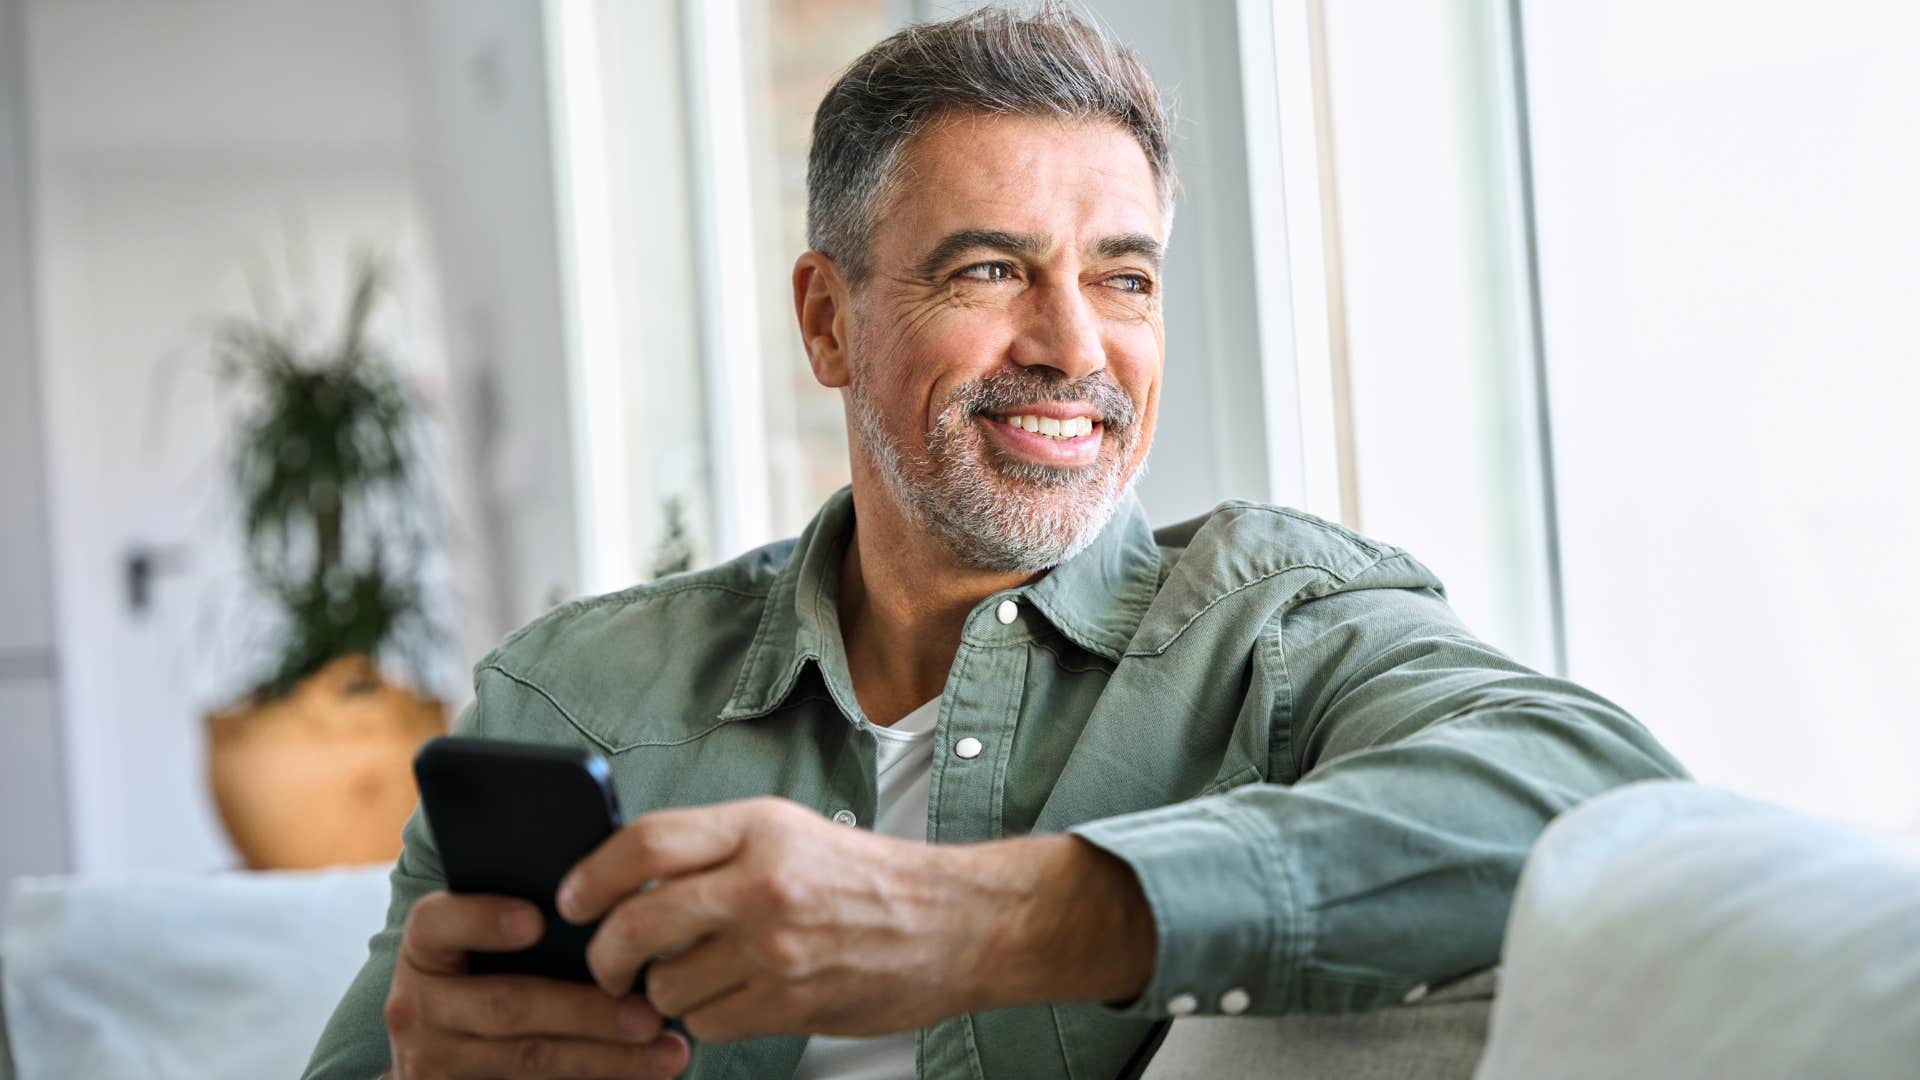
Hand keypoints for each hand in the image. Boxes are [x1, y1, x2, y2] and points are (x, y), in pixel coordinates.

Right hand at [383, 891, 690, 1077]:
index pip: (438, 922)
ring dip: (606, 1058)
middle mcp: (418, 1003)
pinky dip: (594, 1079)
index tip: (535, 921)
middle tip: (650, 1013)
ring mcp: (432, 1058)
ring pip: (528, 1059)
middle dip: (585, 1011)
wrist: (441, 1046)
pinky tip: (642, 1073)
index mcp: (426, 945)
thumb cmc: (488, 968)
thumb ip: (529, 916)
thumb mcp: (486, 939)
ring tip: (667, 1052)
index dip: (483, 919)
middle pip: (505, 1005)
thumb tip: (615, 900)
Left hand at [555, 796, 1155, 1042]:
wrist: (955, 923)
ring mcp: (776, 949)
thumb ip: (715, 850)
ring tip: (686, 980)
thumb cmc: (868, 878)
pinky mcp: (790, 1002)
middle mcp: (763, 883)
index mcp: (759, 827)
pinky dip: (705, 1019)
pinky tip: (729, 999)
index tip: (573, 899)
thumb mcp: (791, 832)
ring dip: (661, 994)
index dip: (592, 877)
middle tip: (606, 964)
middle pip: (636, 924)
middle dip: (605, 955)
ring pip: (666, 987)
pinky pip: (708, 1023)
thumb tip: (630, 880)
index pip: (644, 845)